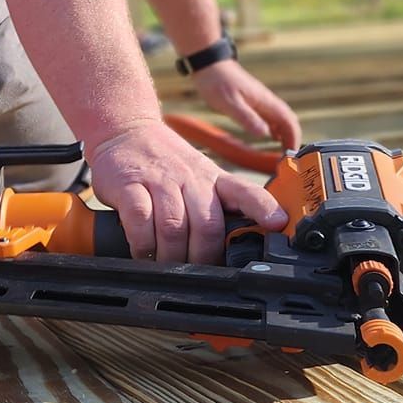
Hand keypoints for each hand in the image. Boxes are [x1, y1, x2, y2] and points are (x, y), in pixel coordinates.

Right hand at [88, 119, 279, 264]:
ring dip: (171, 256)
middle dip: (202, 257)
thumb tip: (237, 246)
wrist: (124, 130)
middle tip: (194, 271)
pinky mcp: (129, 185)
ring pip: (174, 228)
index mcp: (213, 179)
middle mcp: (190, 178)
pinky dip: (143, 245)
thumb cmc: (165, 163)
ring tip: (166, 266)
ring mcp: (160, 180)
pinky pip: (141, 221)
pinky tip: (143, 252)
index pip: (245, 192)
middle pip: (207, 226)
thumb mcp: (199, 176)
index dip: (263, 208)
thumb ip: (218, 206)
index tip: (277, 223)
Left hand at [192, 60, 301, 147]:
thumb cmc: (217, 82)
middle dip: (292, 139)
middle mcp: (267, 101)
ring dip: (285, 135)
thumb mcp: (229, 103)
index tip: (291, 156)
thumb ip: (247, 118)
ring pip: (281, 120)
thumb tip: (265, 134)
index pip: (289, 121)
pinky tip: (271, 138)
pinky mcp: (253, 102)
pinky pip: (271, 117)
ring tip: (282, 153)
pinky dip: (275, 129)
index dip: (294, 138)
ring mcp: (261, 101)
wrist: (209, 64)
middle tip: (288, 159)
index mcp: (265, 102)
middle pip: (289, 121)